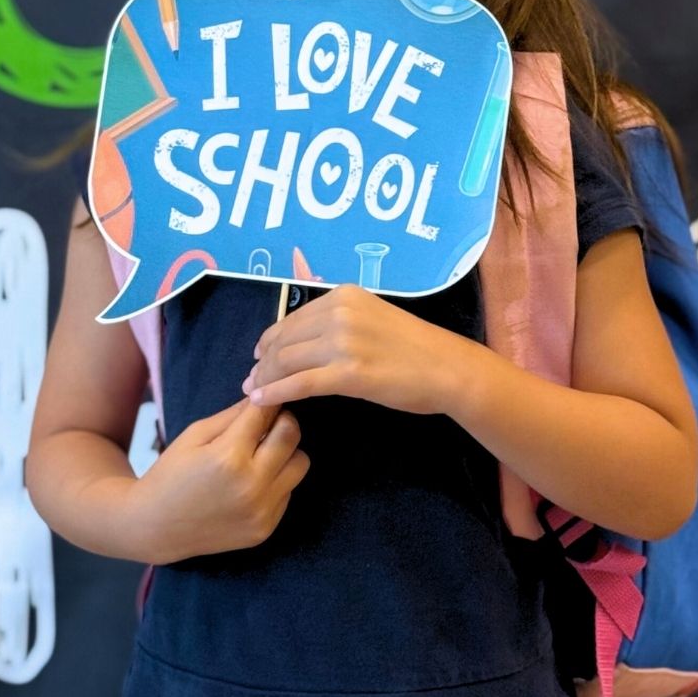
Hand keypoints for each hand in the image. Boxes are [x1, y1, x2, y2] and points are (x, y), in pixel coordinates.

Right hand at [133, 398, 309, 563]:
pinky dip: (277, 480)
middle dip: (282, 420)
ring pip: (300, 463)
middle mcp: (251, 485)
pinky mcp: (266, 529)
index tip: (266, 395)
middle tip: (266, 422)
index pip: (265, 412)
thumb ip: (233, 415)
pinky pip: (289, 491)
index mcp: (228, 457)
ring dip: (286, 452)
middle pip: (291, 434)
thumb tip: (264, 395)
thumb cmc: (171, 473)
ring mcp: (261, 510)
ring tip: (263, 453)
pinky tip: (253, 480)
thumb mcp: (195, 434)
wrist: (155, 528)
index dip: (266, 400)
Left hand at [242, 284, 472, 414]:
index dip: (270, 339)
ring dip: (264, 378)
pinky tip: (262, 400)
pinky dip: (276, 392)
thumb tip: (303, 338)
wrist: (446, 368)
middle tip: (251, 379)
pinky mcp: (349, 373)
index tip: (258, 356)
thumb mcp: (372, 316)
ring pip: (287, 360)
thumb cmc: (414, 347)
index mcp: (344, 296)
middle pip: (284, 339)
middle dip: (262, 361)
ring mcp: (344, 342)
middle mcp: (340, 313)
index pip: (293, 318)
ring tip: (254, 391)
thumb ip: (340, 320)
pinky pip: (300, 383)